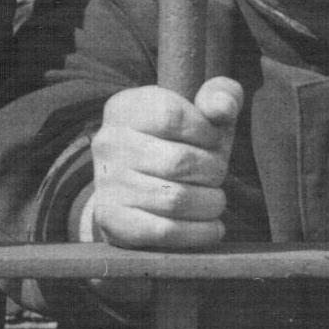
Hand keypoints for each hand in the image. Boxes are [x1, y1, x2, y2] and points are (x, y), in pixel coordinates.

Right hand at [81, 73, 244, 249]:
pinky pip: (164, 231)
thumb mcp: (202, 113)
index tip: (211, 141)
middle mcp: (107, 142)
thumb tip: (222, 107)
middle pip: (179, 161)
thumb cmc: (179, 143)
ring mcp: (106, 182)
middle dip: (213, 171)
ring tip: (214, 199)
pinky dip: (198, 232)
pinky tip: (212, 226)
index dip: (205, 132)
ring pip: (175, 199)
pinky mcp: (111, 219)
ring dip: (210, 203)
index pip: (171, 115)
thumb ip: (221, 95)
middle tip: (215, 174)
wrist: (137, 186)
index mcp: (125, 107)